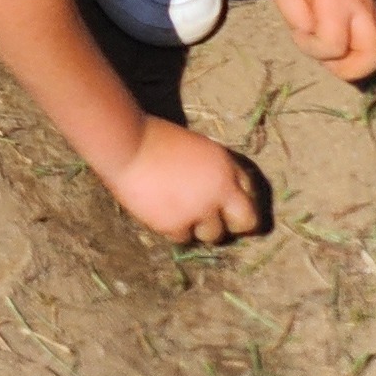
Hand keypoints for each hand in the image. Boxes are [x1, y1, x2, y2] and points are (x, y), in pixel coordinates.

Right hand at [111, 121, 264, 246]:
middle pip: (246, 222)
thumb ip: (210, 170)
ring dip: (198, 227)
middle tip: (217, 223)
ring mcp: (199, 211)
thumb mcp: (194, 147)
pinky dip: (172, 229)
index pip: (249, 190)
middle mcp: (220, 191)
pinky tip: (159, 212)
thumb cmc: (153, 137)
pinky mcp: (176, 225)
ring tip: (178, 212)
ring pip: (212, 235)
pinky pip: (182, 237)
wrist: (126, 144)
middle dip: (234, 224)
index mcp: (225, 166)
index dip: (237, 198)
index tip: (226, 203)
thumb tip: (217, 193)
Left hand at [269, 0, 375, 81]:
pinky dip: (373, 49)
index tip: (299, 31)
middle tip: (326, 53)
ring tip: (339, 51)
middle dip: (349, 69)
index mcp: (335, 2)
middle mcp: (362, 8)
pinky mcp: (375, 7)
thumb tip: (310, 35)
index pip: (334, 46)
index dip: (312, 48)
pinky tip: (348, 40)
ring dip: (365, 61)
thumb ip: (294, 14)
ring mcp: (373, 8)